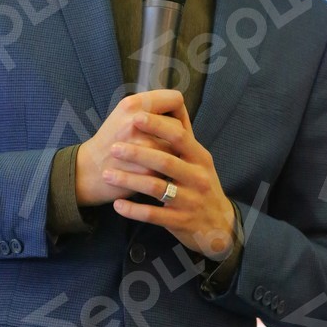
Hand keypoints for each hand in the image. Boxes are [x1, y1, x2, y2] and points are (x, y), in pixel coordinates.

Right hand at [75, 89, 184, 206]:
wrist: (88, 171)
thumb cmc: (111, 142)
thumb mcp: (124, 115)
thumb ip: (150, 109)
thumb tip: (181, 111)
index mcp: (132, 104)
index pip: (175, 99)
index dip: (179, 112)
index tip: (172, 123)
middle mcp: (136, 121)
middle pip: (177, 126)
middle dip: (177, 138)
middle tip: (169, 146)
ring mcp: (142, 146)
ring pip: (177, 148)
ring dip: (173, 156)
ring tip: (160, 159)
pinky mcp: (146, 169)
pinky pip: (170, 167)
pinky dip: (166, 170)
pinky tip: (155, 171)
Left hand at [98, 93, 236, 258]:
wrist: (218, 224)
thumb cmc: (202, 184)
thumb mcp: (200, 160)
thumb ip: (184, 134)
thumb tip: (174, 102)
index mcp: (200, 158)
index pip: (179, 137)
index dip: (158, 126)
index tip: (135, 117)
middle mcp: (197, 178)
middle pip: (165, 161)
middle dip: (137, 153)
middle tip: (113, 147)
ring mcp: (189, 201)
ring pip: (156, 189)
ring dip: (130, 181)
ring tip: (107, 174)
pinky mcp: (180, 221)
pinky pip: (153, 215)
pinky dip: (134, 210)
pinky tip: (117, 204)